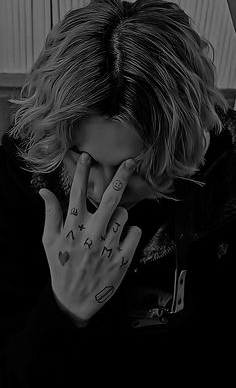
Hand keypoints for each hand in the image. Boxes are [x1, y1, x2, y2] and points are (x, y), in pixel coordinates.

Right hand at [39, 153, 141, 321]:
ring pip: (124, 215)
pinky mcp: (122, 259)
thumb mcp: (49, 242)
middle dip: (121, 177)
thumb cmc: (61, 267)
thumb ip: (50, 214)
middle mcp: (91, 236)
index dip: (82, 173)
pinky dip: (130, 233)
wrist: (75, 301)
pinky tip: (118, 242)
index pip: (77, 195)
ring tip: (108, 230)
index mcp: (72, 229)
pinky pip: (135, 232)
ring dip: (119, 217)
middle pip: (109, 200)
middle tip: (131, 161)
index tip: (88, 156)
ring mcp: (108, 248)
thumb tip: (44, 190)